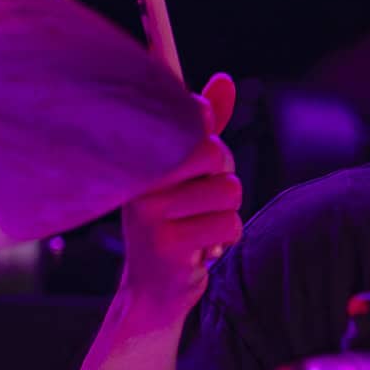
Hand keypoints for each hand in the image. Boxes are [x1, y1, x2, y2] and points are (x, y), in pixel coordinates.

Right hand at [117, 72, 240, 327]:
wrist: (151, 289)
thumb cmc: (173, 221)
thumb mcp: (186, 171)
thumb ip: (205, 126)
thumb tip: (225, 80)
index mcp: (140, 157)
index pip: (186, 116)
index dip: (204, 124)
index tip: (196, 130)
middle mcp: (139, 180)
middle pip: (216, 152)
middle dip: (224, 177)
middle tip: (203, 200)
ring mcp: (150, 213)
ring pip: (229, 191)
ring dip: (227, 214)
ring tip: (199, 227)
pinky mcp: (169, 244)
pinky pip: (229, 225)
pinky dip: (227, 239)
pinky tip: (200, 248)